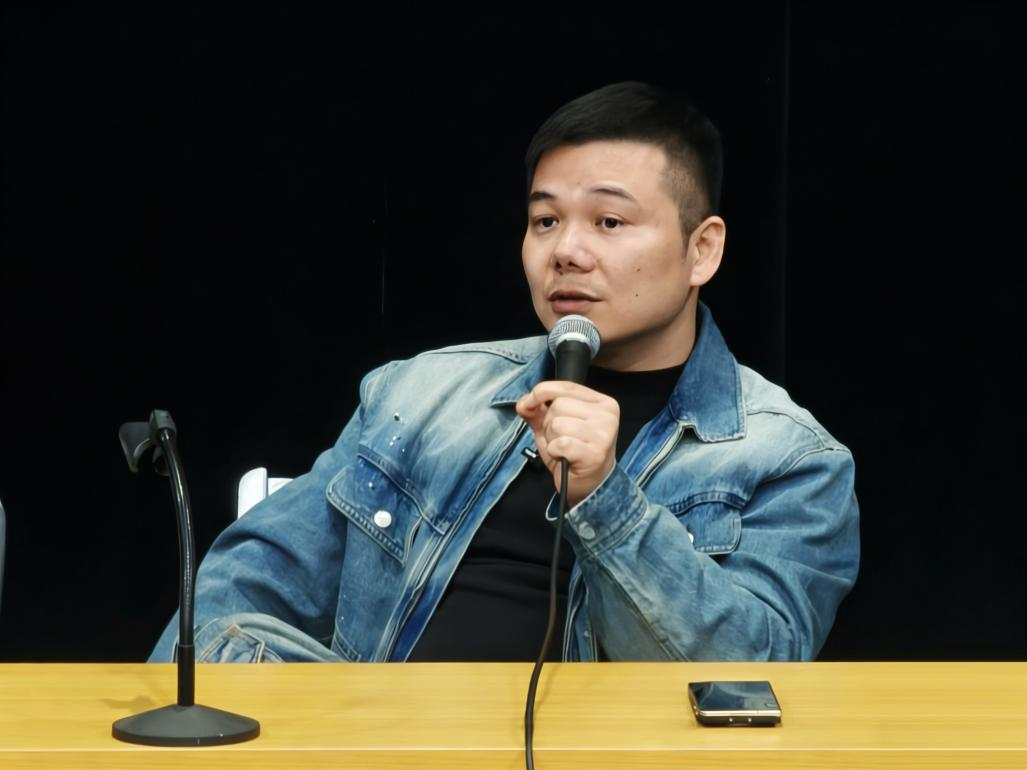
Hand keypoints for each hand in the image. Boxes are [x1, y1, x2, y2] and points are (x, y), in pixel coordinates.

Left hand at [515, 381, 619, 505]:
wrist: (588, 485)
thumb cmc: (573, 453)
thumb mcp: (553, 427)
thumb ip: (537, 411)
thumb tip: (523, 403)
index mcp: (601, 402)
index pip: (565, 386)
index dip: (541, 392)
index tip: (528, 402)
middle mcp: (607, 414)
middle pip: (558, 405)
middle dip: (549, 424)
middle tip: (561, 440)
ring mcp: (604, 433)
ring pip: (557, 424)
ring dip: (552, 440)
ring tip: (563, 450)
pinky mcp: (595, 453)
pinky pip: (560, 443)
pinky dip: (555, 452)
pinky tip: (565, 458)